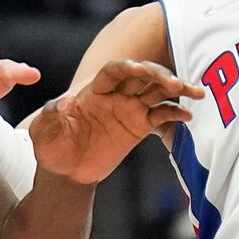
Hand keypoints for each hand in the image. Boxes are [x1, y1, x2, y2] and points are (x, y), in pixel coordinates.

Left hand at [28, 59, 204, 186]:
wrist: (64, 170)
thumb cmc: (50, 145)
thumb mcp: (43, 129)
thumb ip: (52, 114)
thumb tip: (63, 103)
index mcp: (93, 90)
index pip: (113, 72)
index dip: (126, 68)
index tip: (138, 68)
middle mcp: (115, 94)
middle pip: (142, 76)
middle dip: (159, 75)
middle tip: (174, 82)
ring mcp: (130, 108)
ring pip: (157, 92)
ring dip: (177, 89)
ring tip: (195, 93)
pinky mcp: (139, 126)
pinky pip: (161, 116)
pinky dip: (175, 114)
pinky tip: (188, 116)